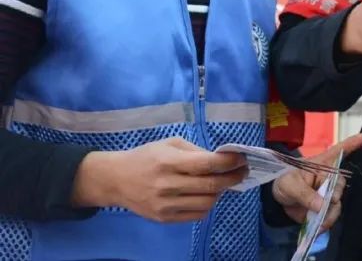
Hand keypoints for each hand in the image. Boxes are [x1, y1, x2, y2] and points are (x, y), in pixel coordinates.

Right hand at [71, 137, 247, 222]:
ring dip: (221, 192)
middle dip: (233, 178)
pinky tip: (208, 195)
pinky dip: (208, 205)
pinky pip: (196, 215)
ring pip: (207, 202)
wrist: (116, 180)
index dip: (230, 162)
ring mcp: (165, 205)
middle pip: (211, 186)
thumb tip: (222, 159)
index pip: (207, 164)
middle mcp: (168, 185)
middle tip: (243, 172)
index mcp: (169, 162)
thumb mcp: (169, 144)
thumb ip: (196, 151)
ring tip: (223, 183)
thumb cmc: (146, 156)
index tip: (242, 158)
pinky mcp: (164, 218)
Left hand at [271, 133, 361, 229]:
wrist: (278, 201)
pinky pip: (331, 215)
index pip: (338, 151)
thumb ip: (304, 194)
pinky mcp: (325, 207)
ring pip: (337, 202)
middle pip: (340, 184)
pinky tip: (320, 227)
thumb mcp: (289, 185)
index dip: (351, 144)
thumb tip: (321, 205)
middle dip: (335, 194)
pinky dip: (327, 222)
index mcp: (321, 164)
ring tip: (321, 222)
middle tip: (328, 201)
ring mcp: (328, 192)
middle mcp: (329, 177)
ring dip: (330, 213)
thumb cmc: (284, 182)